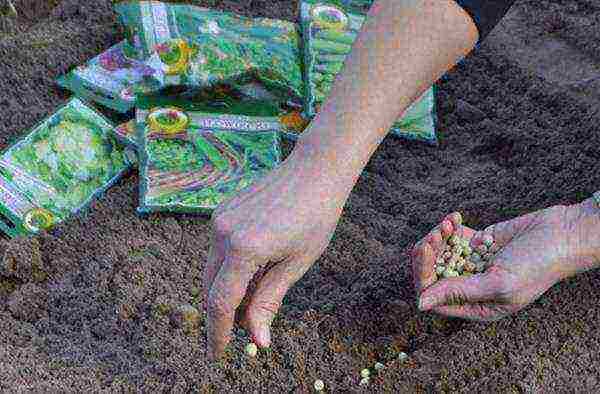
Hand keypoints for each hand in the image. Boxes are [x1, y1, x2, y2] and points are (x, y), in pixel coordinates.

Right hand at [203, 150, 351, 359]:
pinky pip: (217, 250)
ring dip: (227, 289)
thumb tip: (258, 339)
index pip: (221, 302)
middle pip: (210, 288)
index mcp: (245, 248)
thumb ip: (269, 301)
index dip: (218, 332)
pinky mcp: (221, 211)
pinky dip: (229, 267)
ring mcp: (219, 219)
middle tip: (245, 327)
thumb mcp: (297, 264)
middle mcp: (223, 232)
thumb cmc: (315, 217)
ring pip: (211, 269)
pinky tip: (255, 267)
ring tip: (257, 293)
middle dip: (223, 313)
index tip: (218, 354)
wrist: (313, 170)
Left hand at [411, 204, 591, 320]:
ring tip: (449, 224)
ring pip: (437, 254)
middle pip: (432, 274)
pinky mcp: (475, 244)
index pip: (434, 297)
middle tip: (436, 234)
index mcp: (476, 306)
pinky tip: (456, 217)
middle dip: (428, 253)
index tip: (427, 252)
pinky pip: (450, 238)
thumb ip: (458, 292)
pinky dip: (448, 226)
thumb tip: (420, 304)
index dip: (423, 276)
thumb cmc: (537, 265)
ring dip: (437, 236)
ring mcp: (472, 264)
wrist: (561, 233)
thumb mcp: (498, 283)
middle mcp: (471, 288)